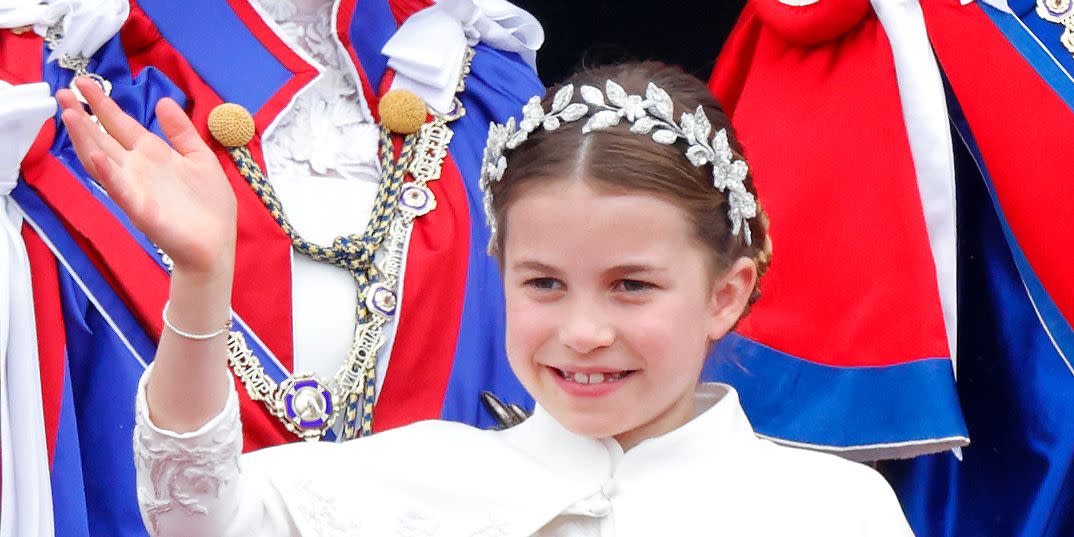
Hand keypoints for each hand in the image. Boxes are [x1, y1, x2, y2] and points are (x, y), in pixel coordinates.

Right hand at [57, 77, 236, 277]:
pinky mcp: (140, 209)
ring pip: (102, 159)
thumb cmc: (210, 206)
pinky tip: (95, 156)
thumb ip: (182, 131)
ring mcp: (135, 188)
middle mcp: (138, 168)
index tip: (83, 82)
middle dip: (83, 116)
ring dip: (85, 138)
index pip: (121, 124)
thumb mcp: (201, 158)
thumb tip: (163, 101)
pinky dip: (108, 173)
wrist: (215, 245)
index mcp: (153, 154)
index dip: (103, 104)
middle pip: (103, 138)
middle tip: (62, 90)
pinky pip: (120, 189)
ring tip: (69, 113)